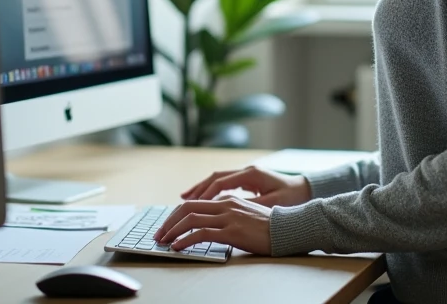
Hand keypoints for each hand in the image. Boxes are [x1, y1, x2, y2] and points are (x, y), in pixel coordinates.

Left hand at [154, 197, 273, 254]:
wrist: (287, 230)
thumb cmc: (267, 227)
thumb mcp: (244, 215)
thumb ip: (227, 216)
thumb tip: (208, 225)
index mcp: (227, 199)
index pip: (194, 203)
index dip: (176, 214)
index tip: (166, 226)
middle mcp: (225, 204)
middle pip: (188, 208)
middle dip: (169, 222)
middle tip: (159, 235)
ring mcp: (228, 216)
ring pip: (191, 219)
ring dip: (173, 231)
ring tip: (164, 242)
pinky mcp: (232, 231)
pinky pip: (202, 233)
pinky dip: (186, 240)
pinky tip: (178, 247)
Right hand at [179, 165, 311, 206]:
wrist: (305, 190)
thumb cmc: (292, 198)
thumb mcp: (271, 204)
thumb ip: (250, 205)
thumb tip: (228, 210)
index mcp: (250, 175)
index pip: (220, 183)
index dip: (204, 195)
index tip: (190, 206)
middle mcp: (246, 171)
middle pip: (214, 178)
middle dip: (196, 190)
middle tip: (179, 202)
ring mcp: (246, 174)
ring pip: (217, 179)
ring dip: (201, 190)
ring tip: (184, 201)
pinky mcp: (247, 180)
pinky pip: (223, 184)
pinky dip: (211, 191)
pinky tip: (203, 201)